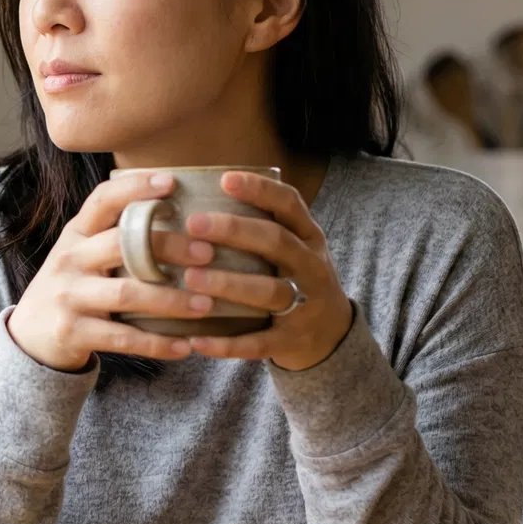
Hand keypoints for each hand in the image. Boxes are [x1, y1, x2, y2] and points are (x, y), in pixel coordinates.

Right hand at [6, 171, 219, 371]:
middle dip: (168, 246)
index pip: (102, 200)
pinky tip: (186, 346)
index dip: (134, 187)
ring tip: (206, 304)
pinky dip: (157, 344)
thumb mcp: (82, 254)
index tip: (171, 182)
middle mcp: (69, 259)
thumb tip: (182, 217)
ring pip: (127, 294)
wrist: (30, 335)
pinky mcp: (72, 331)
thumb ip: (116, 237)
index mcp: (76, 234)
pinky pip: (123, 338)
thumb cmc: (73, 287)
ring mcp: (68, 296)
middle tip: (207, 253)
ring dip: (171, 300)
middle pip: (121, 244)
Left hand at [177, 170, 353, 371]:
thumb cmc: (295, 279)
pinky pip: (258, 343)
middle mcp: (310, 267)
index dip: (260, 190)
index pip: (290, 204)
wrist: (332, 335)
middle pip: (277, 242)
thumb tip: (200, 195)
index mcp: (309, 238)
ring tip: (190, 278)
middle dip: (235, 231)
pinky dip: (226, 344)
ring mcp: (304, 305)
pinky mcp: (291, 341)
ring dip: (228, 284)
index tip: (225, 179)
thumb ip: (262, 226)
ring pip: (269, 292)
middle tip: (193, 224)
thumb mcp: (293, 248)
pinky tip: (195, 341)